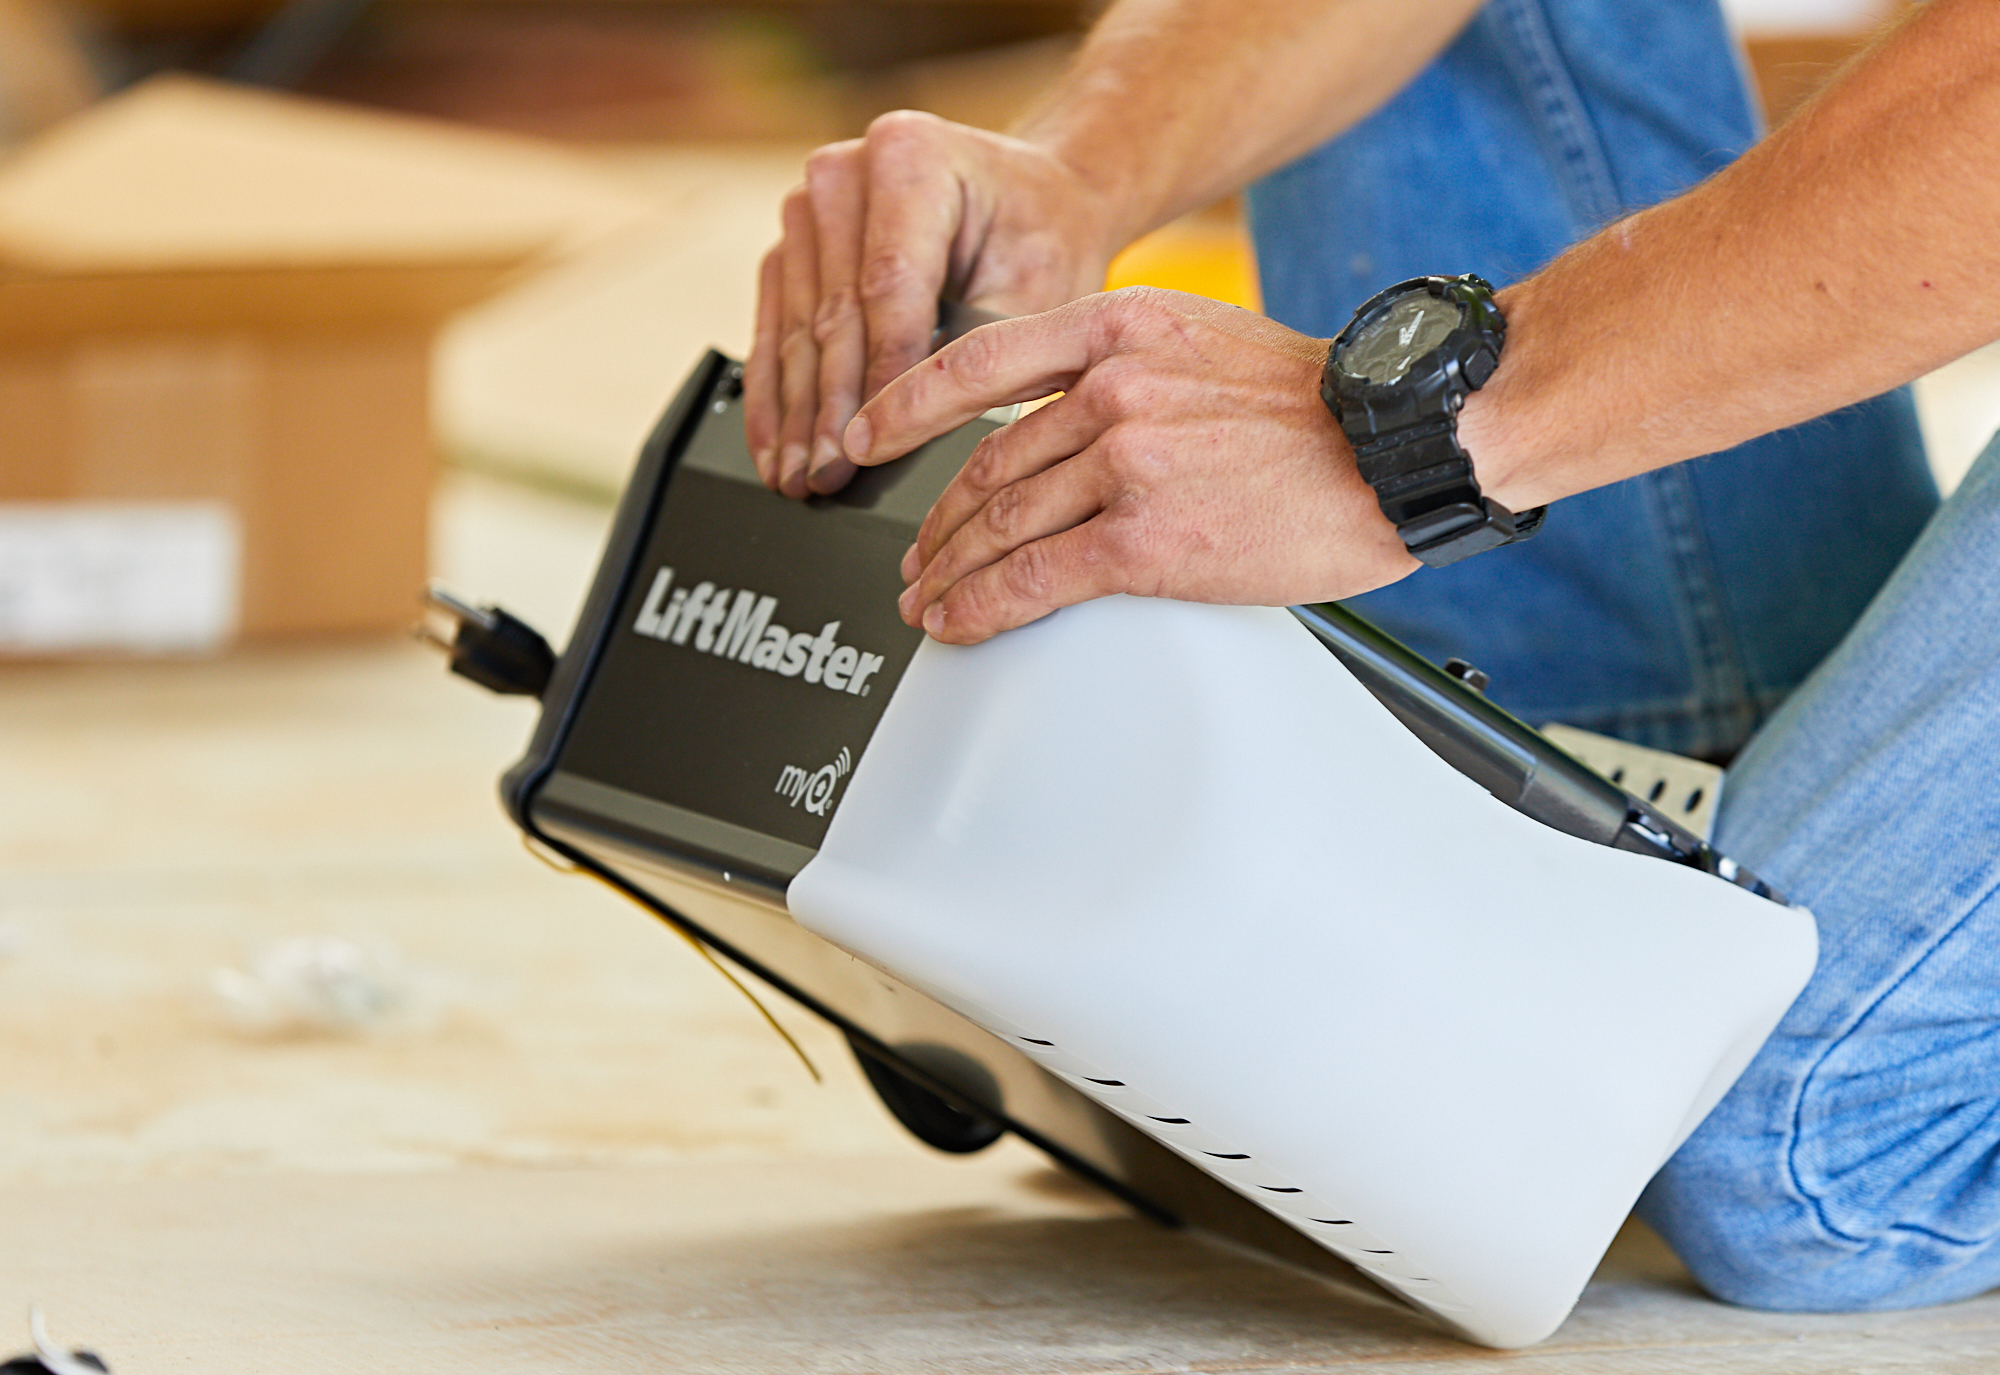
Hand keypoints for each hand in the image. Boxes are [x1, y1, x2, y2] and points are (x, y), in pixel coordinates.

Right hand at [743, 111, 1118, 500]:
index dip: (875, 375)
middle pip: (833, 310)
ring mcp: (810, 204)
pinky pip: (776, 325)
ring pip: (796, 327)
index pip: (887, 285)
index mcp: (911, 156)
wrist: (1034, 202)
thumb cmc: (1041, 238)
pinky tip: (773, 444)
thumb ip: (982, 352)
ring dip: (792, 412)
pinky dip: (773, 391)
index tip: (867, 444)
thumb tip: (926, 428)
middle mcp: (847, 170)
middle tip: (823, 478)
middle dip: (827, 409)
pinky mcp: (793, 243)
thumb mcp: (1037, 291)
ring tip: (794, 477)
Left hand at [842, 287, 1420, 643]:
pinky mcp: (1146, 539)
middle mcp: (1111, 388)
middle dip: (938, 520)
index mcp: (1120, 329)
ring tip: (928, 599)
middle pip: (987, 462)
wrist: (1401, 442)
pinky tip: (960, 621)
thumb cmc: (1323, 407)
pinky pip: (1034, 579)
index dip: (908, 405)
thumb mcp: (1208, 344)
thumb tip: (1069, 422)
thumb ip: (1129, 373)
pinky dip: (982, 605)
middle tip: (916, 555)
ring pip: (1000, 524)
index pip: (980, 361)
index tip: (869, 433)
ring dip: (950, 571)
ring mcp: (1125, 462)